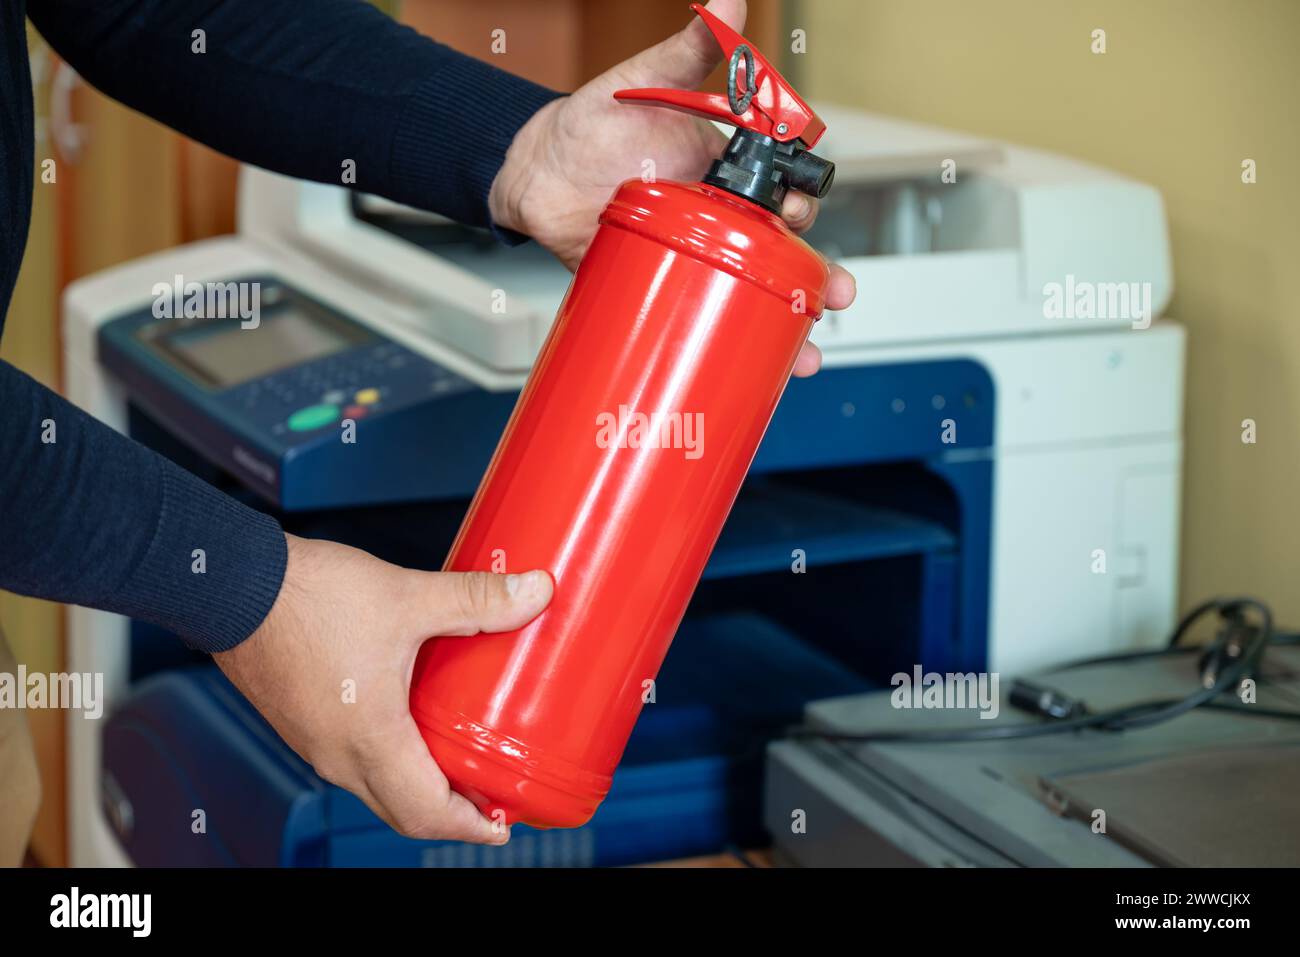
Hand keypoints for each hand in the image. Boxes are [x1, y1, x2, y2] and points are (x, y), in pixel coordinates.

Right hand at [214, 533, 552, 843]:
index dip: (472, 825)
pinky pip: (353, 762)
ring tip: (461, 761)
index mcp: (369, 740)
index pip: (427, 814)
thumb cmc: (306, 598)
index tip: (504, 823)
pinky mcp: (302, 723)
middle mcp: (338, 755)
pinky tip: (414, 725)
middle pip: (404, 812)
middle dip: (453, 813)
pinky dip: (391, 761)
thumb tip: (535, 592)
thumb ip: (476, 599)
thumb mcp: (408, 596)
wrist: (232, 582)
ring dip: (421, 787)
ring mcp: (315, 743)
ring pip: (377, 788)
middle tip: (492, 797)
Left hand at [489, 0, 854, 377]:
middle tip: (833, 296)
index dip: (800, 210)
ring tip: (804, 356)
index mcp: (727, 171)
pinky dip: (724, 347)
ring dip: (783, 327)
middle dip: (813, 280)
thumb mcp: (646, 81)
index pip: (780, 192)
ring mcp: (691, 257)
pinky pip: (698, 319)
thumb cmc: (594, 121)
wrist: (536, 171)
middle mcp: (717, 219)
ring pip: (748, 294)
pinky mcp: (661, 286)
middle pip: (778, 255)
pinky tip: (751, 372)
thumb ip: (690, 49)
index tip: (802, 218)